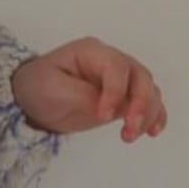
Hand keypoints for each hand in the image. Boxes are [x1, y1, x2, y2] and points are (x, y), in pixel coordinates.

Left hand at [9, 37, 167, 140]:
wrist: (33, 101)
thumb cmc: (38, 86)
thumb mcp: (52, 88)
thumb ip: (82, 96)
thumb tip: (110, 111)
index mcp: (92, 52)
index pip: (116, 67)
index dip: (115, 91)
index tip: (104, 116)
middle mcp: (111, 62)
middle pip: (141, 77)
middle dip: (141, 104)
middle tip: (129, 128)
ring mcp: (121, 80)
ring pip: (149, 91)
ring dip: (148, 114)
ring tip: (130, 135)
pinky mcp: (124, 100)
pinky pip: (149, 104)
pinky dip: (155, 117)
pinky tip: (152, 132)